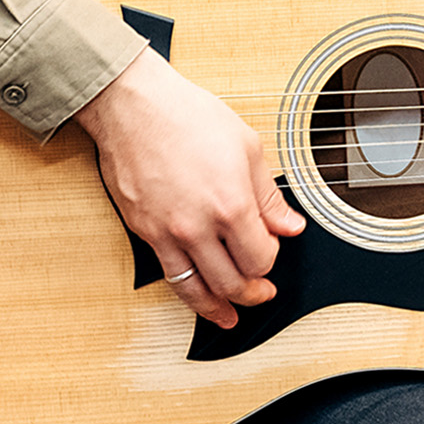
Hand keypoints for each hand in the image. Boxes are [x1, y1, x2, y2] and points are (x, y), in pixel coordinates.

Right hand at [74, 47, 303, 326]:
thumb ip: (269, 196)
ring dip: (220, 308)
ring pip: (198, 290)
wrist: (133, 107)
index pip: (261, 258)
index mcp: (232, 203)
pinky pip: (169, 276)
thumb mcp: (247, 147)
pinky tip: (198, 299)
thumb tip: (290, 226)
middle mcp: (199, 226)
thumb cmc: (188, 116)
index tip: (272, 248)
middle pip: (233, 282)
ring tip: (232, 316)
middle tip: (263, 293)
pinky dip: (188, 295)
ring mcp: (168, 233)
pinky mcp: (144, 232)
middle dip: (253, 293)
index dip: (272, 259)